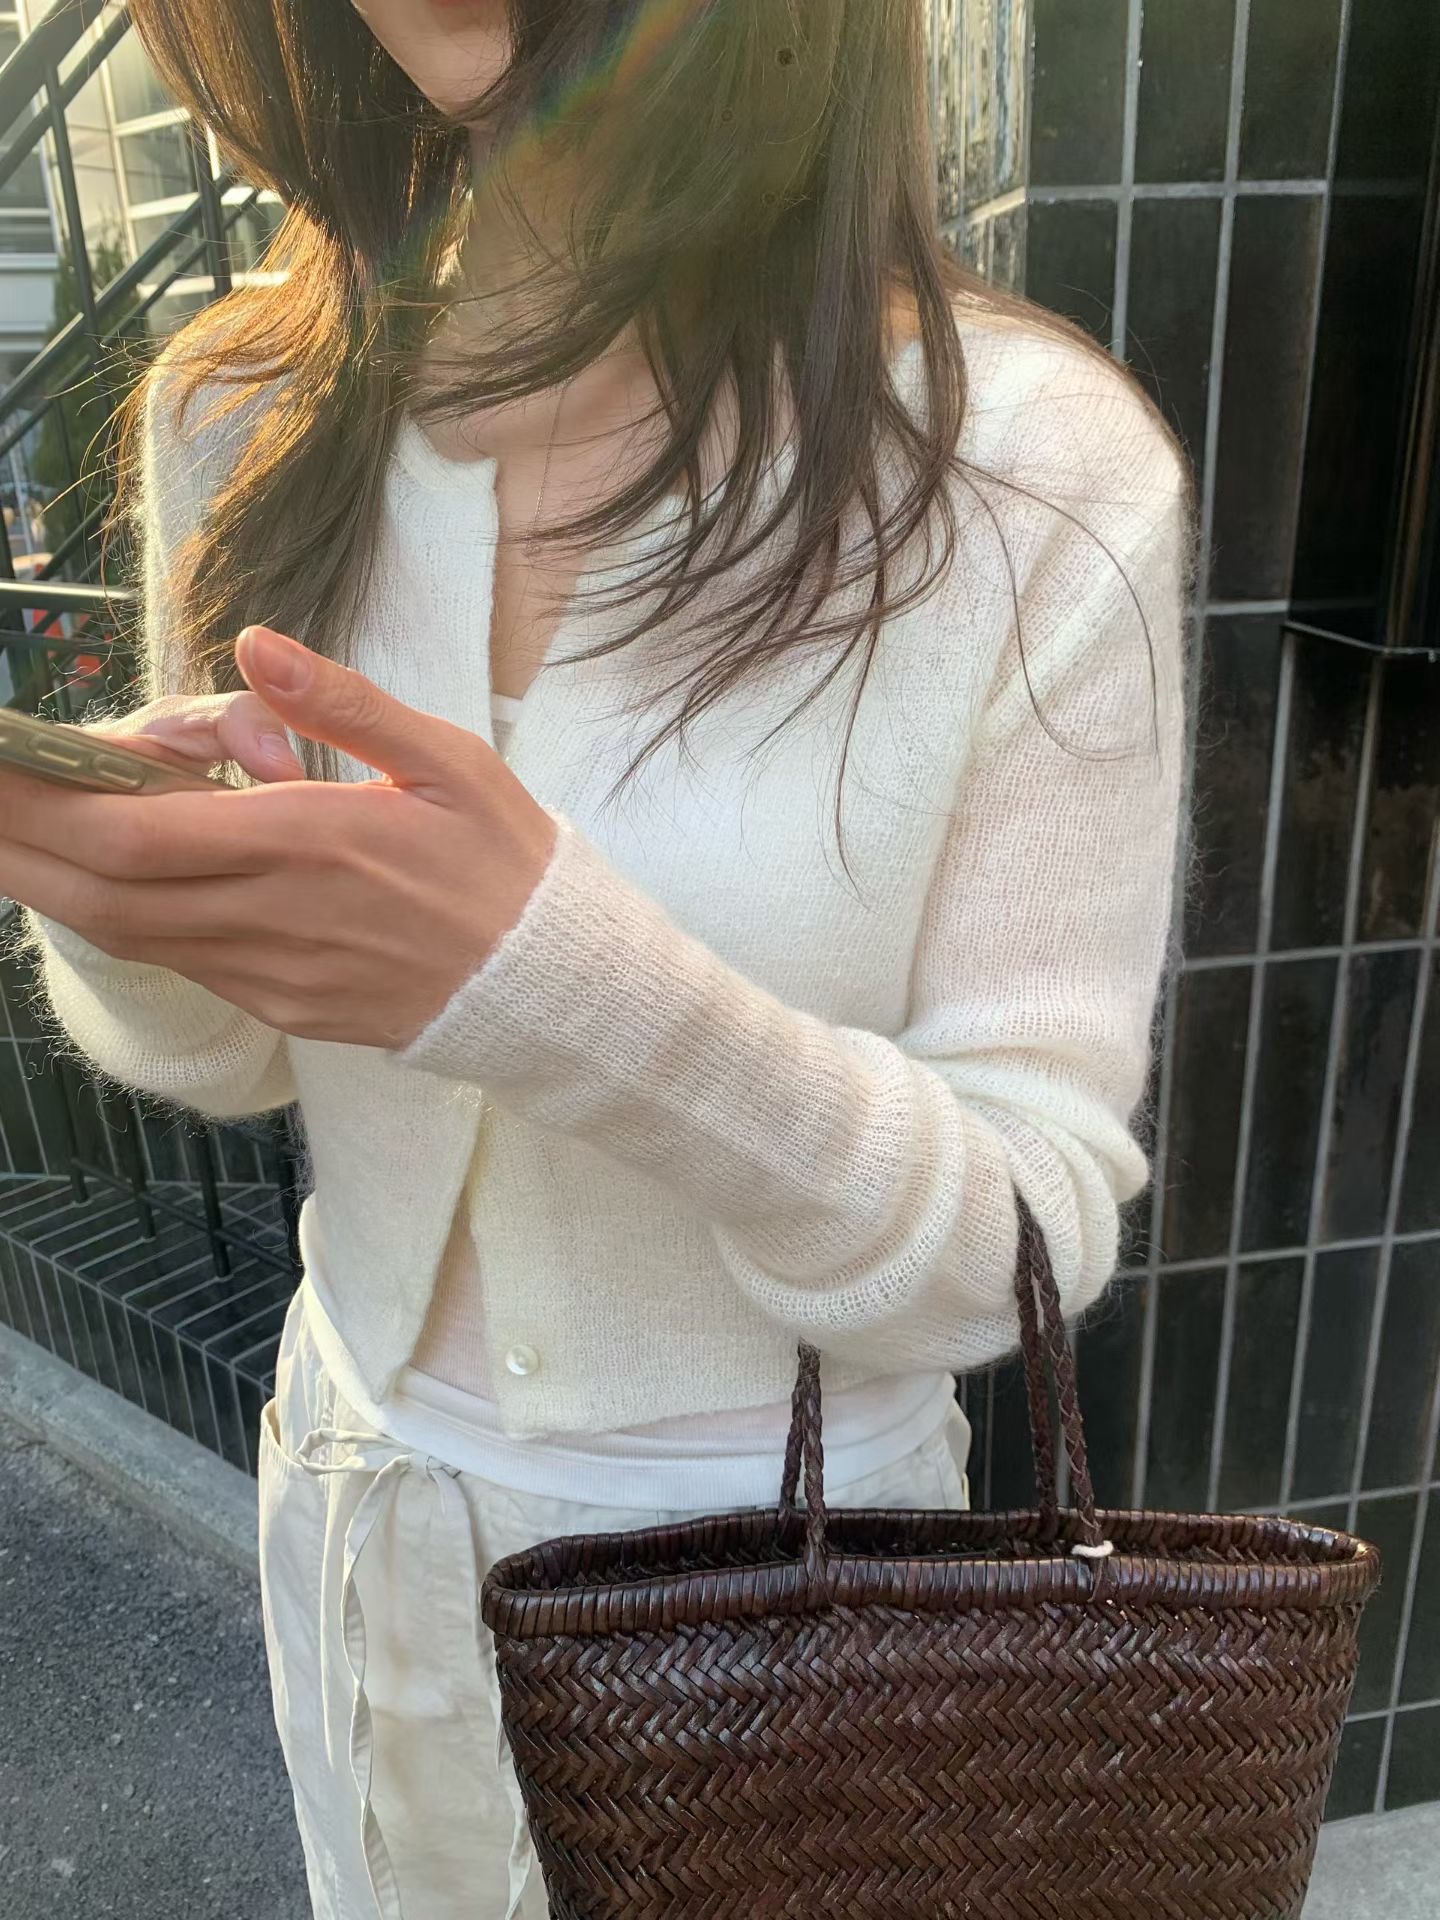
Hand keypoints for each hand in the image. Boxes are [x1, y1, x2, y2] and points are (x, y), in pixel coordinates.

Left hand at [0, 626, 558, 1047]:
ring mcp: (276, 973)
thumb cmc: (505, 863)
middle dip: (20, 848)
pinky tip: (102, 883)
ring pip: (132, 935)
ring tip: (6, 840)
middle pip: (106, 892)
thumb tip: (256, 644)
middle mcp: (278, 916)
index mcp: (314, 841)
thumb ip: (344, 705)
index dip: (50, 805)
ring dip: (54, 888)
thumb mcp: (448, 762)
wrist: (552, 987)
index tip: (1, 764)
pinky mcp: (285, 1006)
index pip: (140, 832)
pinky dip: (125, 919)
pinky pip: (186, 962)